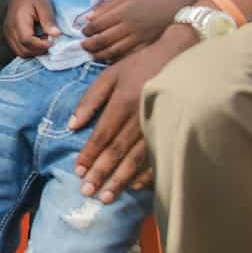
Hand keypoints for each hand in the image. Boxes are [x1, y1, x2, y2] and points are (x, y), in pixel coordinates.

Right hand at [4, 0, 58, 57]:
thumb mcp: (44, 4)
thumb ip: (48, 20)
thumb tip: (56, 35)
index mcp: (17, 19)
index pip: (26, 41)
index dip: (41, 45)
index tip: (53, 42)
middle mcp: (9, 28)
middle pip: (22, 50)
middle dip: (38, 50)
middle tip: (50, 41)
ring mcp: (7, 31)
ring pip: (19, 52)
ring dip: (33, 51)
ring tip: (43, 40)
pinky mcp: (8, 33)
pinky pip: (17, 48)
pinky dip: (28, 48)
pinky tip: (37, 40)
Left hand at [68, 25, 196, 201]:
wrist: (179, 55)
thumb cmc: (139, 65)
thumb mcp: (110, 75)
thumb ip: (90, 99)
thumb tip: (72, 125)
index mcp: (123, 102)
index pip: (103, 134)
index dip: (90, 154)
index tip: (78, 172)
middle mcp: (140, 116)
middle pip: (118, 150)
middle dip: (102, 172)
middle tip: (88, 192)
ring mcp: (158, 124)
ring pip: (138, 158)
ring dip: (121, 179)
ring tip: (107, 197)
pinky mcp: (172, 129)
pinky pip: (159, 156)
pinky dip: (147, 174)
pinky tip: (135, 187)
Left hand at [82, 0, 197, 61]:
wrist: (182, 6)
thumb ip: (109, 6)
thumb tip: (89, 17)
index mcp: (123, 11)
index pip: (98, 24)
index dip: (88, 30)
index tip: (84, 31)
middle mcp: (129, 26)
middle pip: (103, 40)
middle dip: (89, 45)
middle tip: (83, 46)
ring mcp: (139, 38)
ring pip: (113, 51)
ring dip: (99, 54)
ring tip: (92, 54)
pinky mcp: (147, 46)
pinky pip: (128, 56)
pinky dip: (116, 59)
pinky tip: (109, 59)